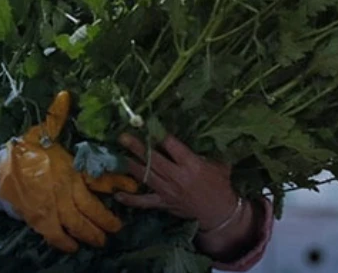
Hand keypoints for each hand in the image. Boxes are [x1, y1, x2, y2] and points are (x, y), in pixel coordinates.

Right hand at [0, 91, 138, 252]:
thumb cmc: (21, 152)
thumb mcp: (39, 131)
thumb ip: (56, 117)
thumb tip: (66, 95)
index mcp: (68, 168)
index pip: (97, 177)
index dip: (116, 182)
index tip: (132, 186)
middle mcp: (63, 189)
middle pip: (90, 208)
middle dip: (106, 219)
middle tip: (118, 227)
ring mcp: (51, 206)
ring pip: (76, 224)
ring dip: (90, 233)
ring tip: (101, 240)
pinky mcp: (38, 218)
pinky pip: (55, 234)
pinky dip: (65, 242)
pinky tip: (73, 247)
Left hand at [113, 133, 241, 231]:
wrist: (219, 213)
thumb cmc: (220, 185)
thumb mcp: (218, 165)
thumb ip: (203, 153)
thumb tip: (191, 139)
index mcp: (191, 164)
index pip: (172, 146)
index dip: (159, 134)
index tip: (148, 125)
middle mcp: (177, 177)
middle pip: (154, 160)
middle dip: (137, 147)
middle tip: (123, 137)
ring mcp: (168, 191)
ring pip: (146, 176)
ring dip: (131, 165)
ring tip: (118, 155)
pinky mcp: (164, 203)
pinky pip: (144, 202)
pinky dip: (130, 199)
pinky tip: (117, 194)